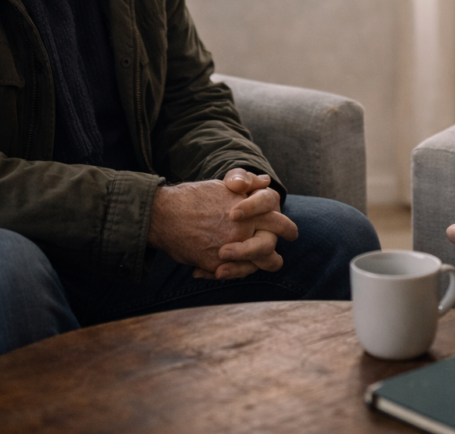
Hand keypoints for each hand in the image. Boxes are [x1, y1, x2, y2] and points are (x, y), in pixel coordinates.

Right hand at [148, 170, 297, 279]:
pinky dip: (233, 272)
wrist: (164, 214)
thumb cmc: (193, 197)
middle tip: (278, 257)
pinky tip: (228, 269)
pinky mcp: (216, 263)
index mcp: (248, 209)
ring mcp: (230, 247)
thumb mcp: (222, 186)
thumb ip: (247, 183)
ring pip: (256, 263)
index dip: (286, 228)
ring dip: (259, 265)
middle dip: (276, 253)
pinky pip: (232, 272)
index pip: (277, 220)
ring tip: (258, 267)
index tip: (290, 234)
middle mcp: (243, 229)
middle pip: (270, 245)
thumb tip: (266, 181)